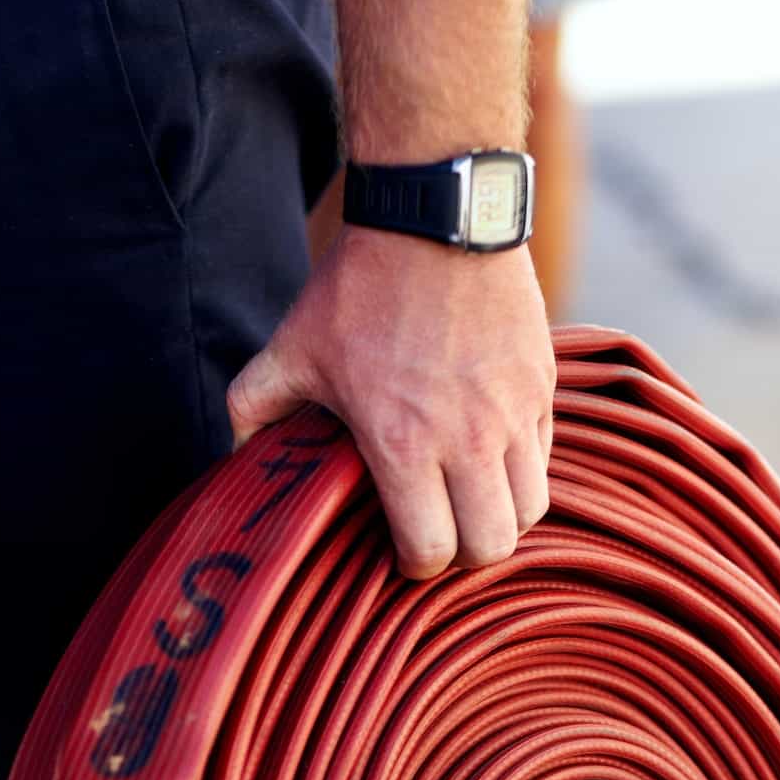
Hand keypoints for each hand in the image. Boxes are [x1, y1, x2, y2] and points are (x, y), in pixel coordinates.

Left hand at [226, 226, 555, 581]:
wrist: (434, 214)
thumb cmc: (359, 287)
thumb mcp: (291, 349)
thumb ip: (255, 408)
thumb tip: (234, 454)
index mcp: (403, 443)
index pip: (431, 552)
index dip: (413, 565)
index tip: (401, 551)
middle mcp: (469, 438)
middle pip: (491, 547)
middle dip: (463, 553)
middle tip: (440, 531)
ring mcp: (514, 413)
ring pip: (530, 509)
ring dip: (501, 515)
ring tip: (472, 497)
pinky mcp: (543, 386)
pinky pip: (544, 456)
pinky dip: (521, 466)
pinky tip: (490, 448)